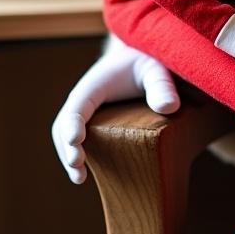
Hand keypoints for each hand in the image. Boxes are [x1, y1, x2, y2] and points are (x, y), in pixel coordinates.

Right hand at [51, 35, 179, 183]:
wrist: (139, 55)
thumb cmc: (146, 61)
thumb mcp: (157, 69)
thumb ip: (162, 86)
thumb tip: (169, 108)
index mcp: (94, 85)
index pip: (77, 105)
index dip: (73, 123)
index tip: (75, 139)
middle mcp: (84, 98)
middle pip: (65, 124)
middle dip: (67, 147)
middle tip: (78, 168)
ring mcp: (85, 111)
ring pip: (65, 134)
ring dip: (68, 155)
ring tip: (79, 178)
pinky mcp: (92, 120)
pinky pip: (76, 137)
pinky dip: (75, 153)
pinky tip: (84, 172)